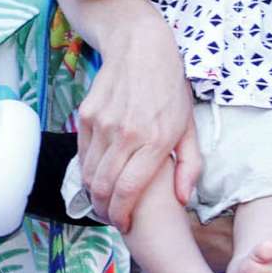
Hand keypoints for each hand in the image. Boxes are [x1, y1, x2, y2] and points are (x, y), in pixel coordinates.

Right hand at [74, 0, 192, 227]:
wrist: (141, 47)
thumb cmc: (170, 89)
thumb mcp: (190, 127)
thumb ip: (189, 166)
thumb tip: (181, 200)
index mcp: (154, 141)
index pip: (128, 190)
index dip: (122, 215)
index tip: (123, 225)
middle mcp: (124, 134)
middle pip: (103, 187)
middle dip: (105, 210)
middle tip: (112, 217)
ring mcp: (102, 124)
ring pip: (88, 173)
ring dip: (94, 192)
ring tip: (105, 199)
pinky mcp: (86, 115)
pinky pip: (82, 153)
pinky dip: (88, 169)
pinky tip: (99, 173)